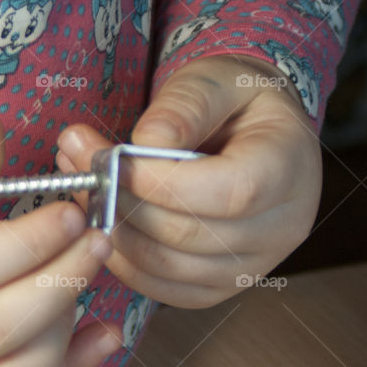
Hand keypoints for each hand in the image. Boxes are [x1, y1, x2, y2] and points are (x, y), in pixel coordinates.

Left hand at [56, 54, 321, 308]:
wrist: (254, 133)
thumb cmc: (235, 102)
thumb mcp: (216, 79)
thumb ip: (184, 104)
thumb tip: (145, 142)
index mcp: (288, 170)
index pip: (230, 193)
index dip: (163, 183)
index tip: (112, 158)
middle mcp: (280, 229)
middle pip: (190, 235)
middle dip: (123, 201)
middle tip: (77, 161)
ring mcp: (251, 266)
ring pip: (168, 267)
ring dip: (113, 230)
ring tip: (83, 184)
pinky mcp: (218, 287)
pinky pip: (162, 288)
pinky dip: (123, 259)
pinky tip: (103, 219)